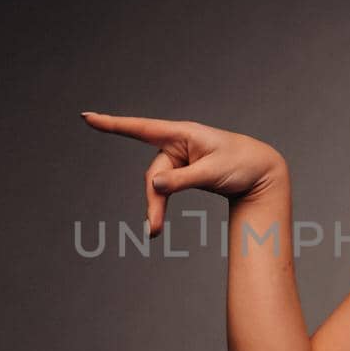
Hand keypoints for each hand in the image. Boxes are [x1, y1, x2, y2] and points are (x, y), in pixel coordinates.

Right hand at [80, 112, 286, 237]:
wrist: (263, 172)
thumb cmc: (242, 163)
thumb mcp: (213, 172)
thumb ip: (182, 179)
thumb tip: (153, 184)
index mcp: (183, 133)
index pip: (141, 128)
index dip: (113, 124)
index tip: (87, 118)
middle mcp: (178, 143)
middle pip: (153, 172)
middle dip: (152, 200)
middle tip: (153, 230)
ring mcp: (180, 158)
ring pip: (158, 184)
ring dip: (156, 207)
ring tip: (155, 233)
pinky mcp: (184, 170)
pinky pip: (166, 187)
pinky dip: (162, 203)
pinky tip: (156, 221)